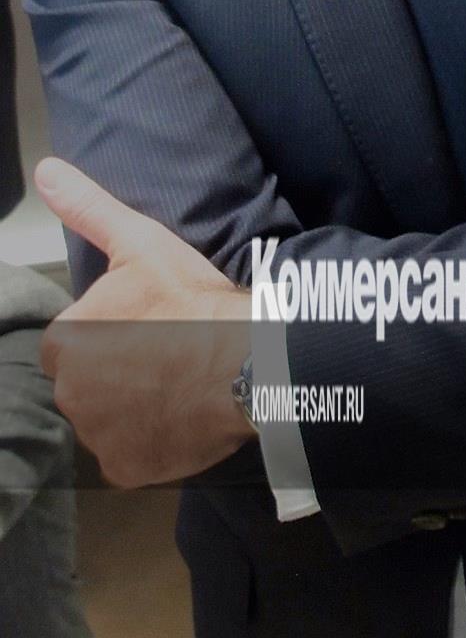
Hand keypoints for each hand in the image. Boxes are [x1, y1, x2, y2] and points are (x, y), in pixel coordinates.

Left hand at [35, 158, 254, 487]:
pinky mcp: (126, 469)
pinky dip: (148, 440)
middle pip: (88, 382)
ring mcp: (98, 437)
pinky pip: (128, 453)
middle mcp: (70, 395)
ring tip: (176, 381)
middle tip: (165, 350)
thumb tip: (47, 170)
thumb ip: (89, 208)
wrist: (246, 361)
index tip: (146, 324)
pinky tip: (177, 413)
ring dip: (131, 405)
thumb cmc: (191, 300)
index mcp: (66, 341)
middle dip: (117, 370)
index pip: (73, 341)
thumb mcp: (140, 243)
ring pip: (107, 418)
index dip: (111, 331)